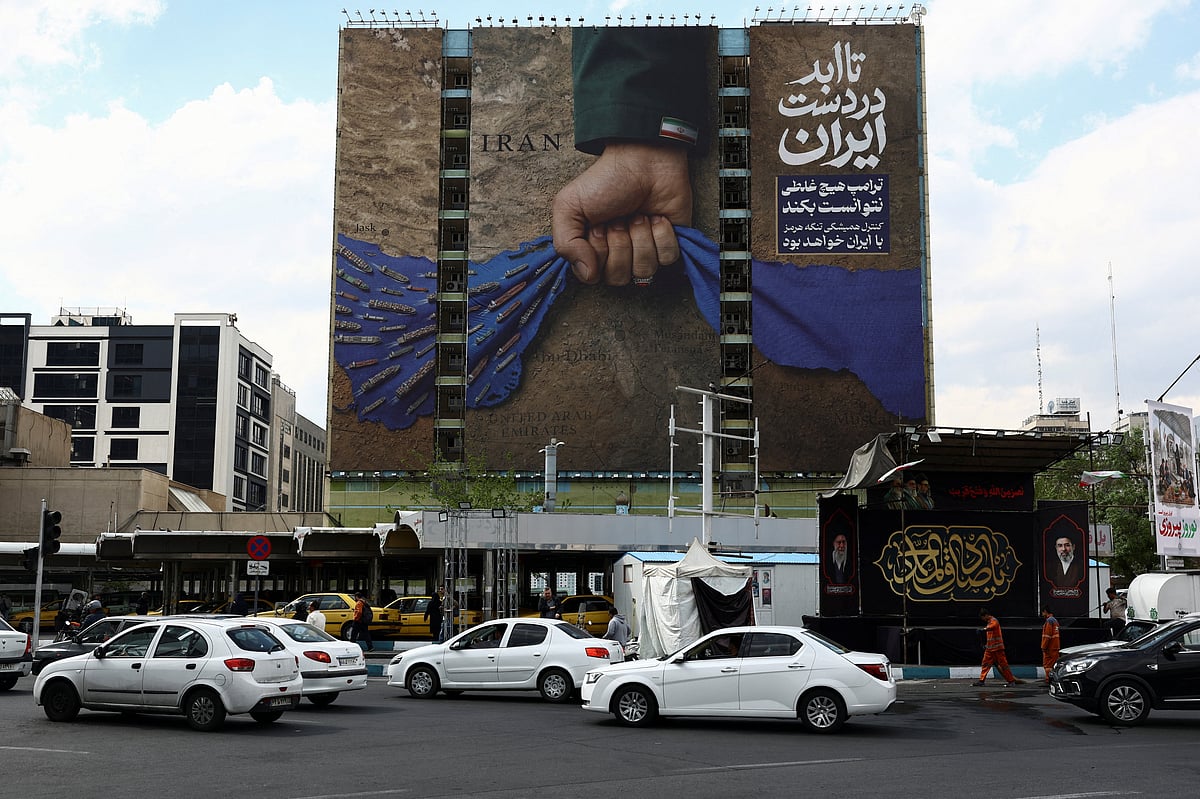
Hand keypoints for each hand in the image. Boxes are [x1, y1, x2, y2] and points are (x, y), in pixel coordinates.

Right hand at [552, 141, 691, 285]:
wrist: (644, 159)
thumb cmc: (606, 181)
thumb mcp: (569, 206)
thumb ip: (565, 244)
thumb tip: (588, 275)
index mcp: (592, 250)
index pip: (594, 276)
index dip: (598, 252)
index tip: (598, 226)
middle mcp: (618, 256)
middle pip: (620, 277)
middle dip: (620, 244)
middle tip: (620, 218)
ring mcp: (646, 252)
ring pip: (645, 270)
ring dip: (642, 237)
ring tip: (639, 215)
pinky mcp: (670, 244)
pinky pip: (668, 258)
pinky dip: (663, 234)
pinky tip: (657, 217)